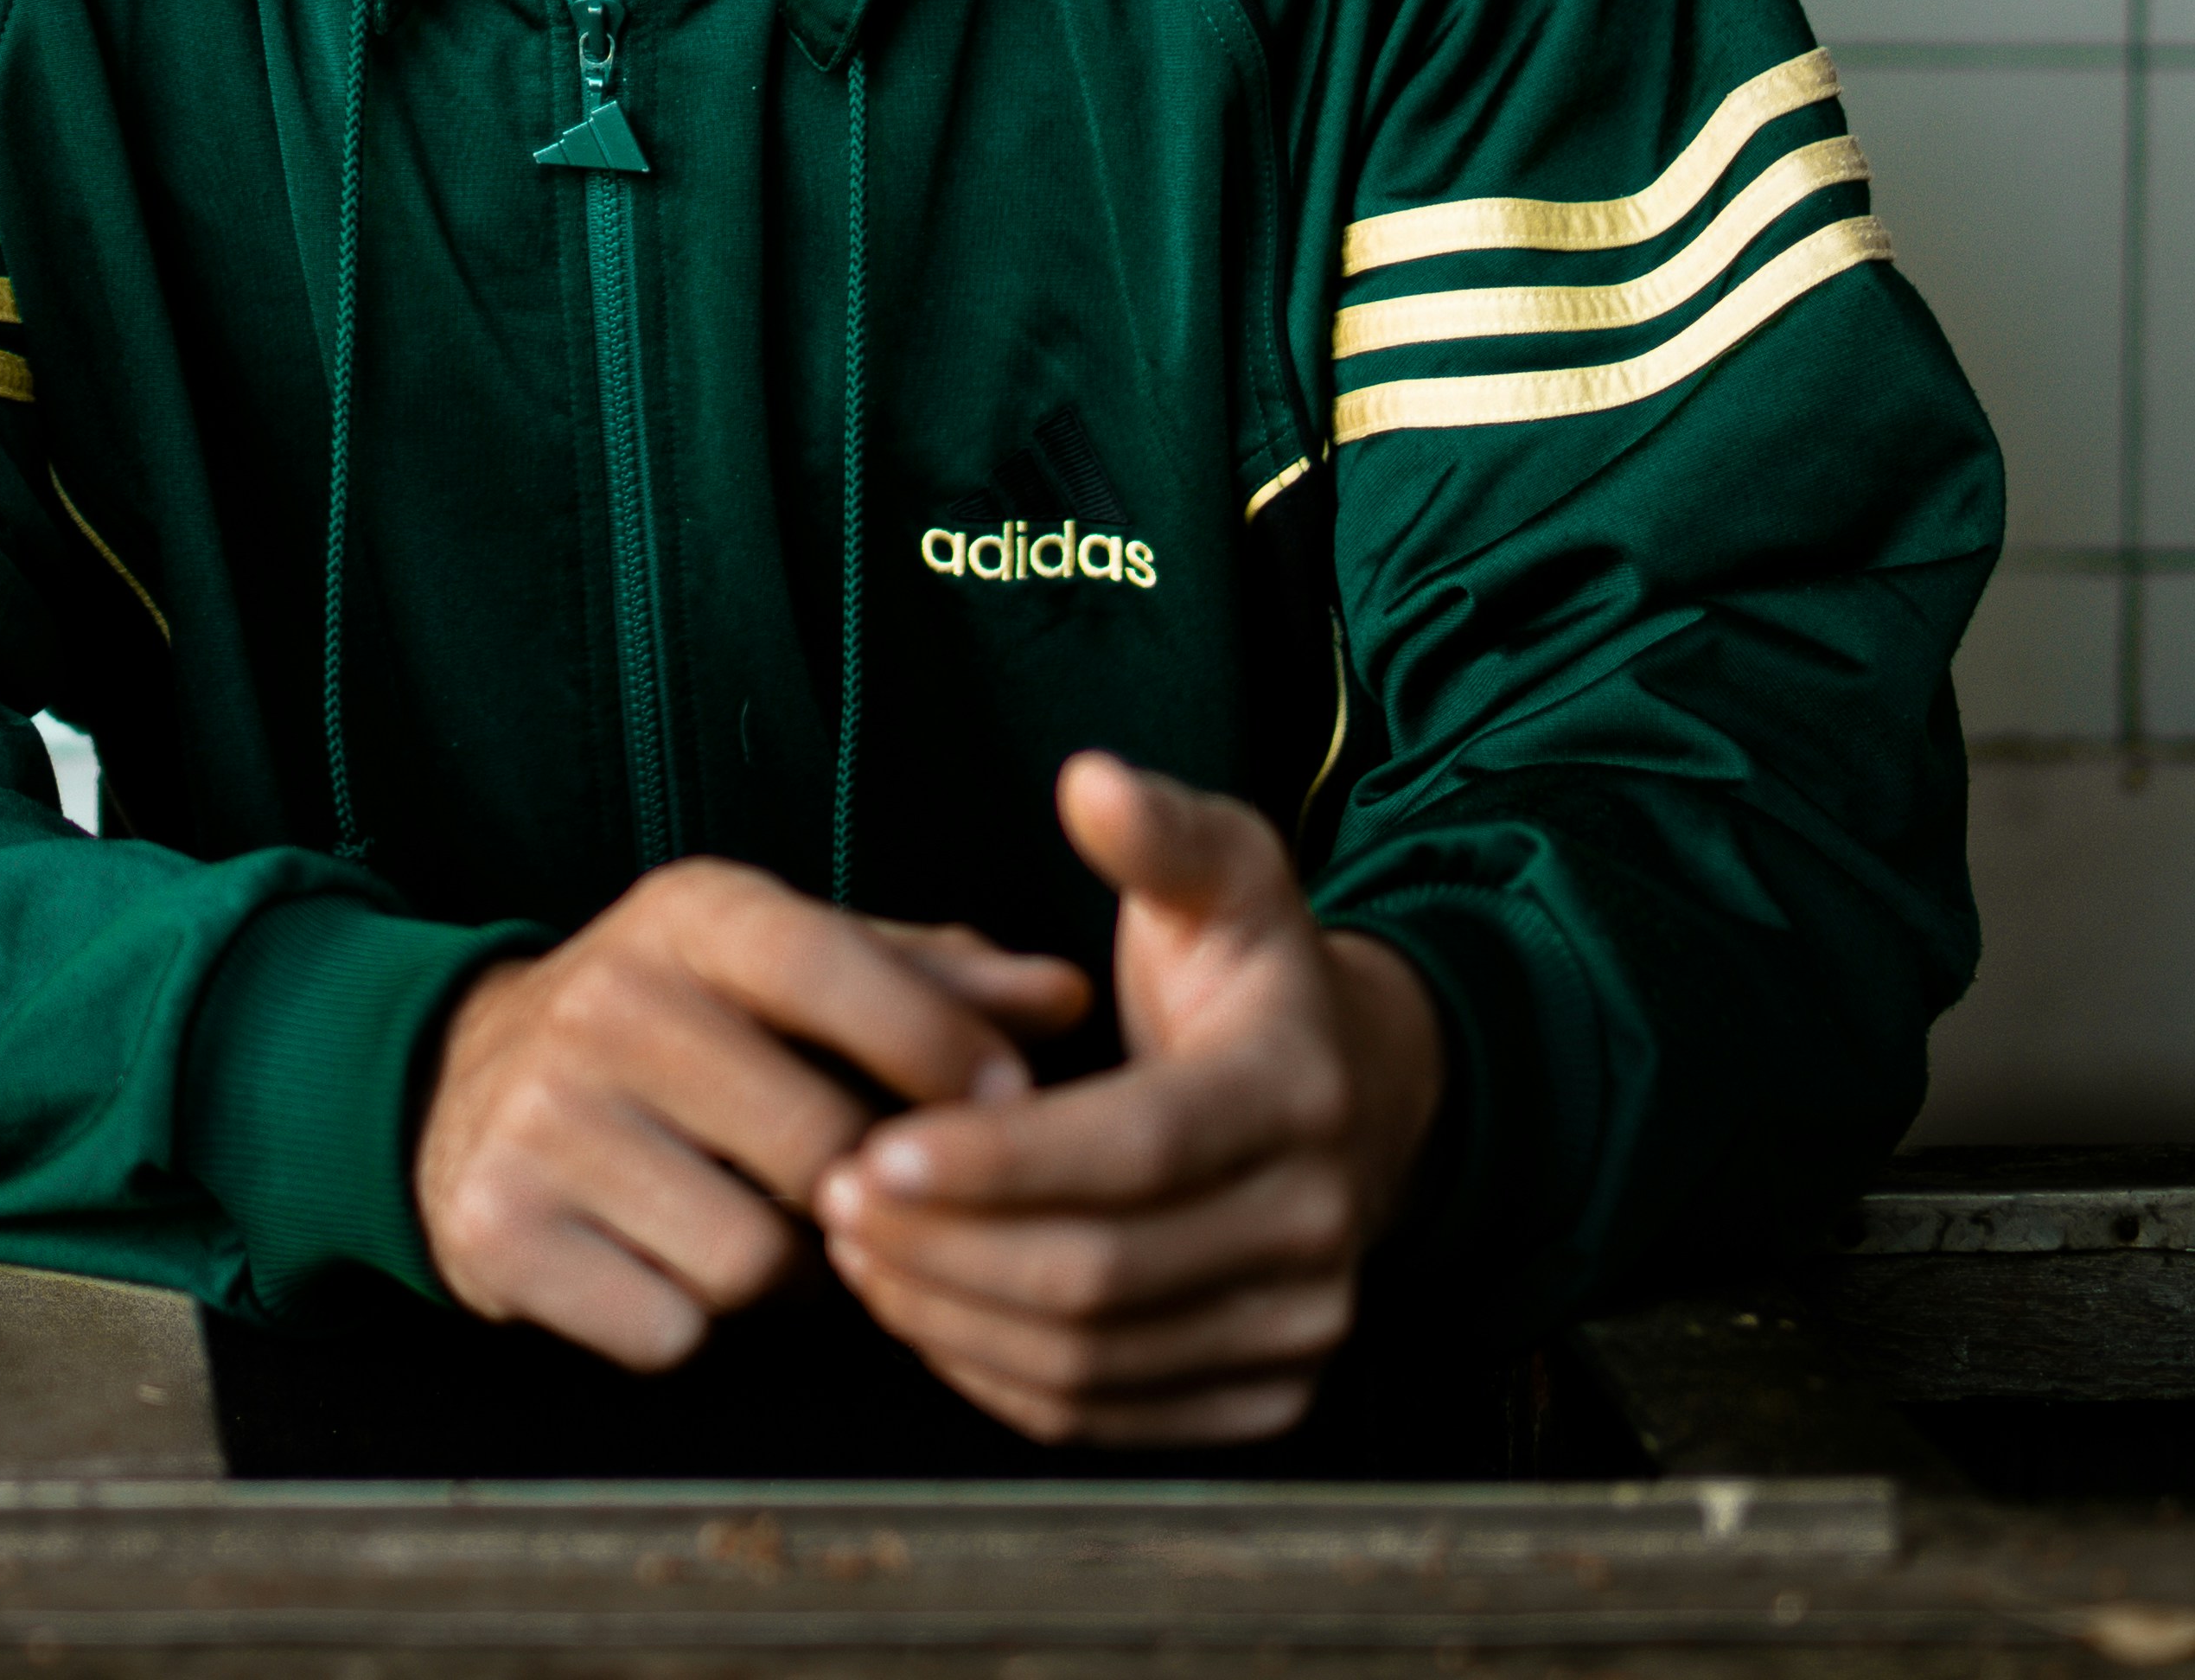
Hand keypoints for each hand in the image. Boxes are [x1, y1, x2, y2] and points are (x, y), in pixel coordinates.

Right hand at [410, 858, 1095, 1371]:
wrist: (458, 1087)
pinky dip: (692, 1319)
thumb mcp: (785, 968)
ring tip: (758, 1226)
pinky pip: (670, 1328)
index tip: (1011, 1106)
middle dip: (864, 1197)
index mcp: (690, 916)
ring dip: (785, 1276)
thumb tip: (1063, 998)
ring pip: (753, 1262)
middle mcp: (603, 1001)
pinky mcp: (499, 1229)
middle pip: (818, 1149)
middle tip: (856, 1196)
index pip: (834, 969)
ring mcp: (539, 1118)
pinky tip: (668, 1262)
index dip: (939, 1048)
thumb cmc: (677, 1028)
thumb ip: (928, 982)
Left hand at [812, 752, 1449, 1445]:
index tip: (876, 1147)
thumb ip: (1155, 830)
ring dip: (954, 1315)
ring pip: (1094, 1360)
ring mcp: (1298, 1326)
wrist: (1362, 1098)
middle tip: (833, 1194)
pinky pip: (1106, 1416)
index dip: (999, 1160)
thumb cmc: (1254, 977)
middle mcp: (1317, 1223)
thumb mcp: (1224, 875)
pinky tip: (922, 1307)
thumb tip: (1089, 779)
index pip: (1135, 1148)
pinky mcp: (1261, 1396)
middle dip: (949, 1246)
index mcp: (1299, 1089)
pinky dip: (996, 1376)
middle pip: (1101, 1272)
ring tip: (856, 1248)